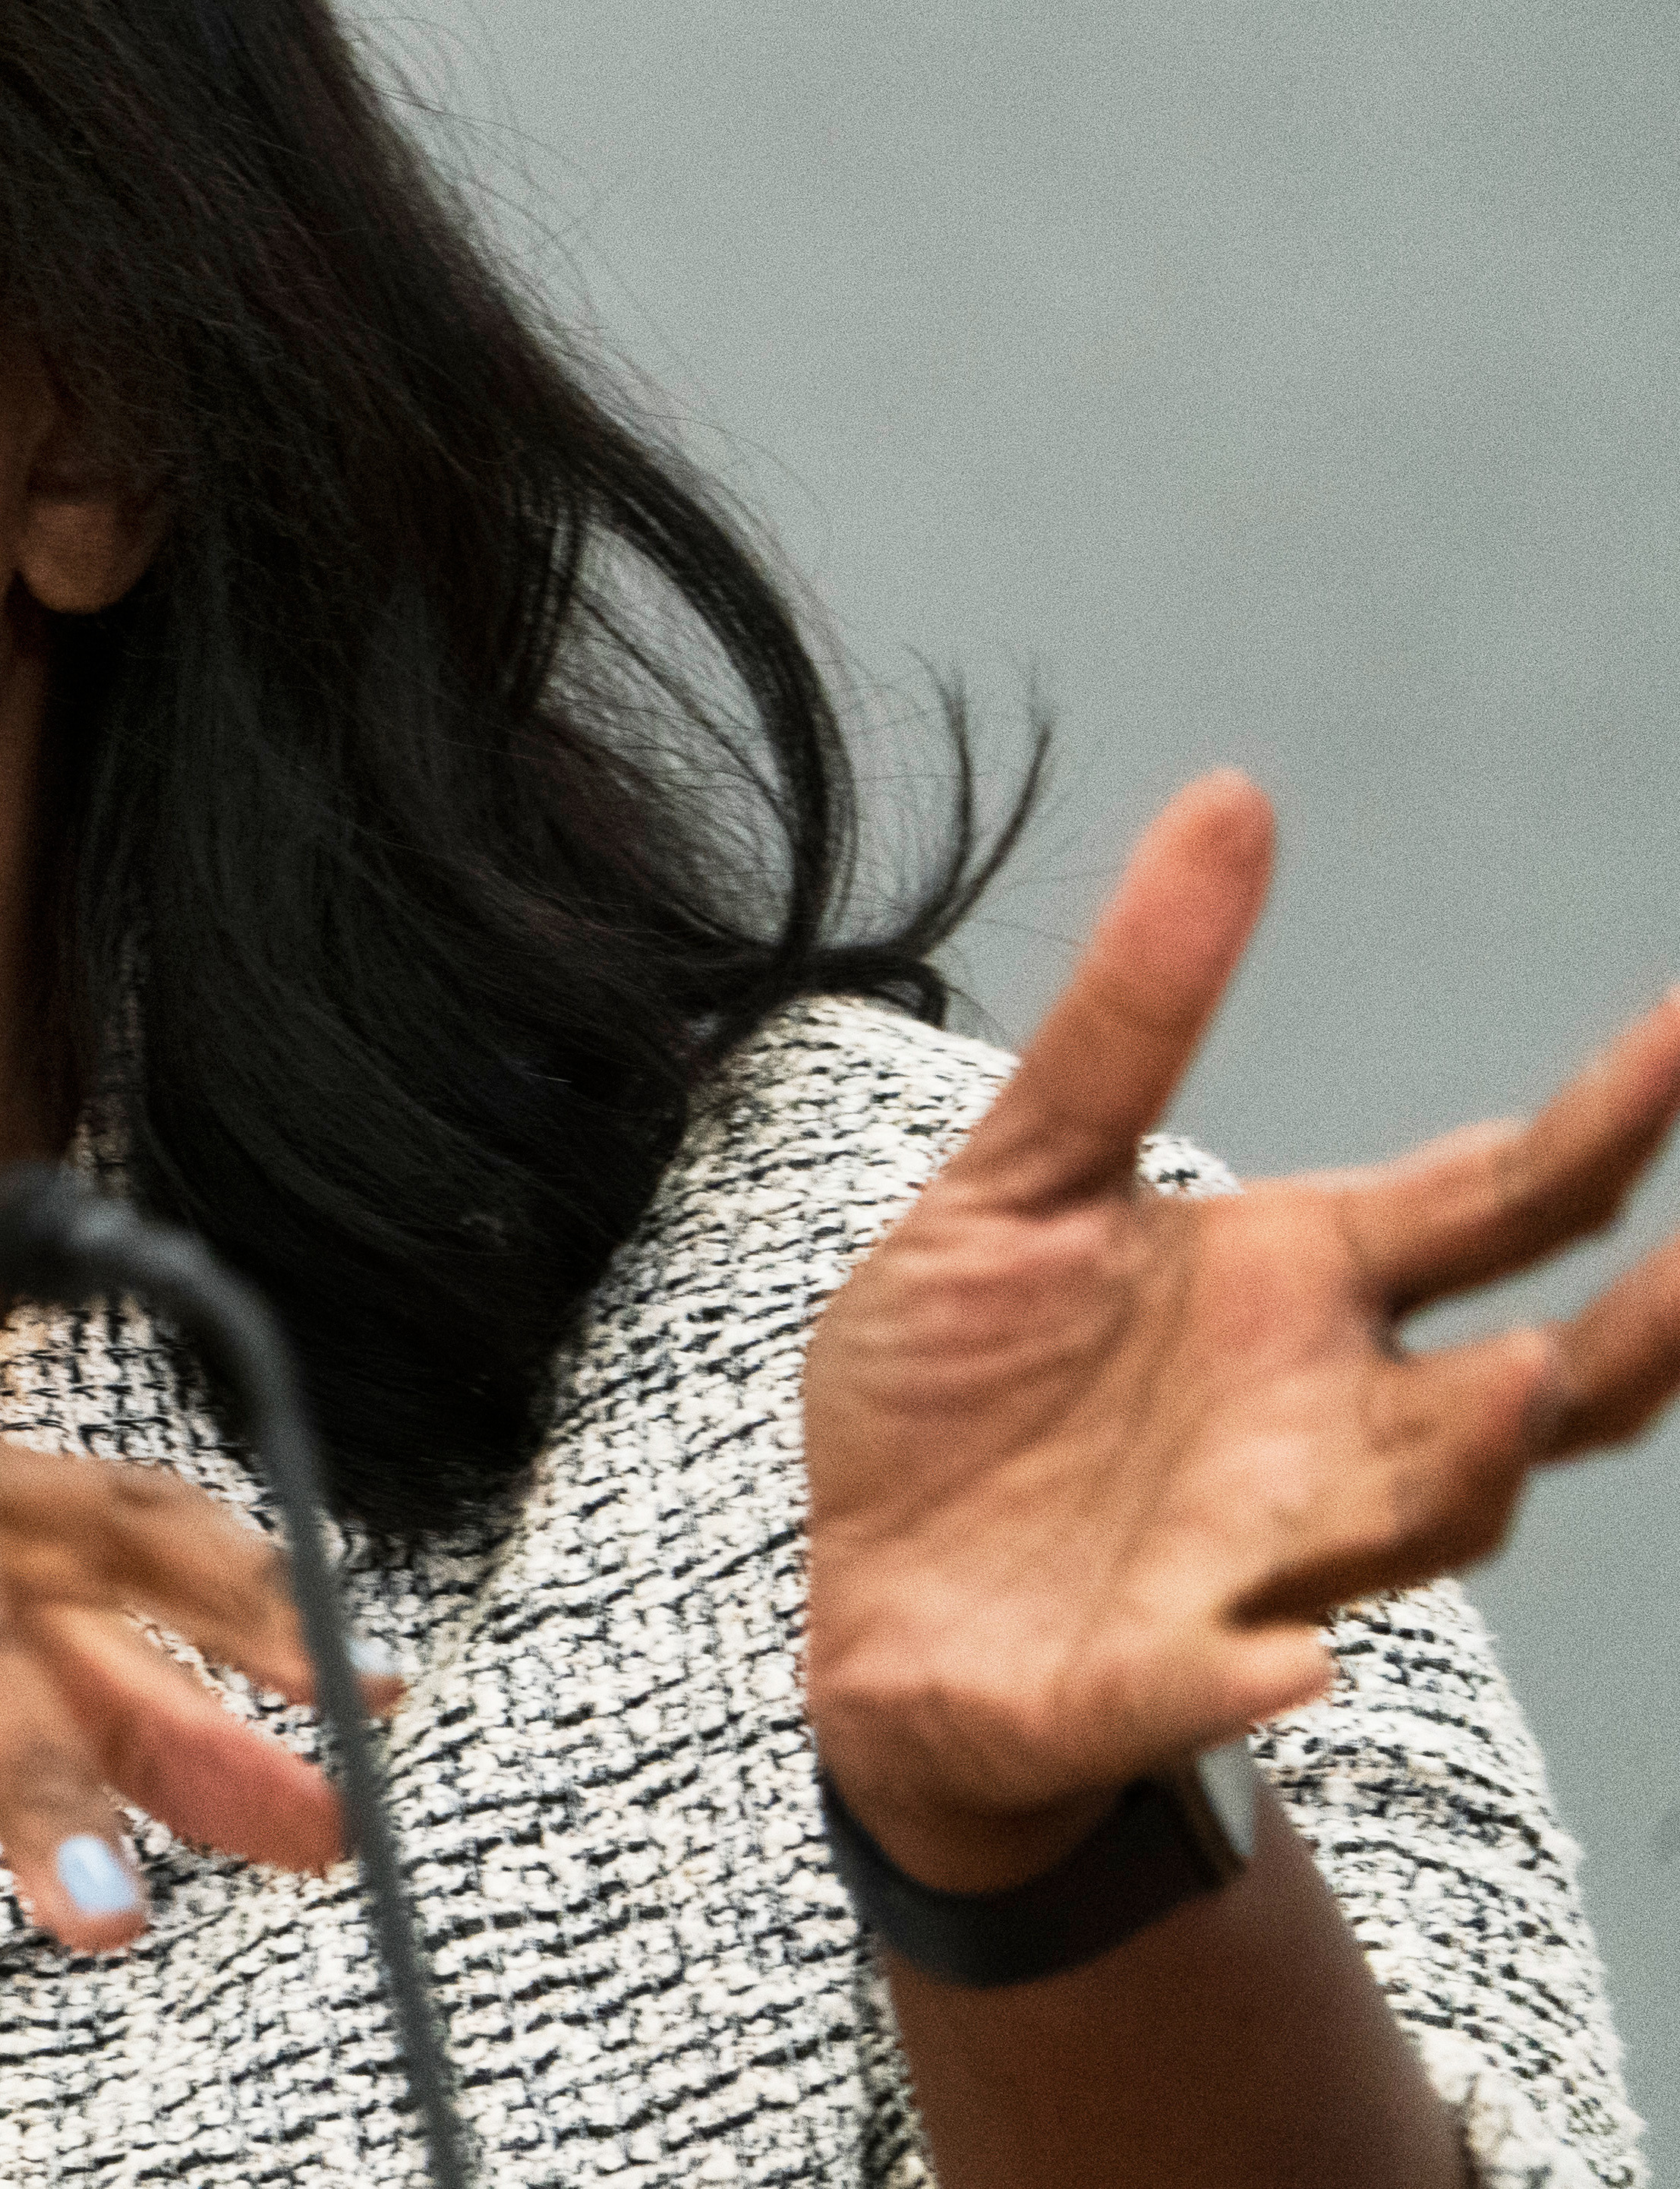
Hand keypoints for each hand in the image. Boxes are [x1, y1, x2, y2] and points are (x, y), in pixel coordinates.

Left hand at [803, 771, 1679, 1889]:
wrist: (866, 1601)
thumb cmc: (970, 1390)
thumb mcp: (1017, 1173)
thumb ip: (1131, 1010)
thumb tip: (1232, 796)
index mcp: (1302, 1286)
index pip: (1502, 1197)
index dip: (1611, 1119)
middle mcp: (1324, 1424)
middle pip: (1535, 1386)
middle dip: (1634, 1332)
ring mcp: (1251, 1559)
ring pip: (1416, 1521)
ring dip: (1472, 1463)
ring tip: (1524, 1383)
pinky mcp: (1138, 1669)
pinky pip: (1213, 1674)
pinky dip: (1250, 1668)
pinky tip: (1292, 1660)